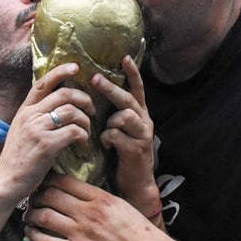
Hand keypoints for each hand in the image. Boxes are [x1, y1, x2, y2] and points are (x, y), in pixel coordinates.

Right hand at [0, 63, 95, 201]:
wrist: (6, 181)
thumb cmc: (18, 159)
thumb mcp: (23, 131)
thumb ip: (37, 117)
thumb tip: (60, 107)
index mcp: (25, 110)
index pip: (43, 83)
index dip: (61, 71)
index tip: (76, 67)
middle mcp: (30, 115)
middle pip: (64, 94)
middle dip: (84, 99)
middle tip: (91, 110)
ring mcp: (37, 129)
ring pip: (72, 112)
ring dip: (85, 120)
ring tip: (87, 131)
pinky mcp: (46, 144)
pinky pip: (74, 131)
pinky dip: (83, 135)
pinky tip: (83, 143)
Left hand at [24, 173, 163, 240]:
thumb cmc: (140, 234)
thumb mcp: (121, 206)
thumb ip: (100, 199)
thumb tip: (80, 196)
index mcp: (100, 198)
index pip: (64, 181)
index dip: (47, 181)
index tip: (42, 185)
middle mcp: (88, 212)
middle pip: (50, 195)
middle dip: (36, 196)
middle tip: (31, 200)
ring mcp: (82, 233)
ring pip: (44, 216)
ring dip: (32, 215)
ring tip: (29, 217)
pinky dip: (34, 237)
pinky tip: (32, 235)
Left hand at [91, 57, 158, 217]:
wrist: (135, 183)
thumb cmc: (123, 154)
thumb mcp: (121, 130)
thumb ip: (114, 114)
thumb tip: (97, 96)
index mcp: (140, 114)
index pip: (138, 89)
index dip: (132, 73)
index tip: (124, 57)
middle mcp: (145, 121)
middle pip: (128, 99)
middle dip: (111, 88)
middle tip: (95, 79)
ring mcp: (142, 135)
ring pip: (124, 115)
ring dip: (110, 121)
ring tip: (106, 133)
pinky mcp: (136, 149)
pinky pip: (116, 135)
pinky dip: (106, 138)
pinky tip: (106, 145)